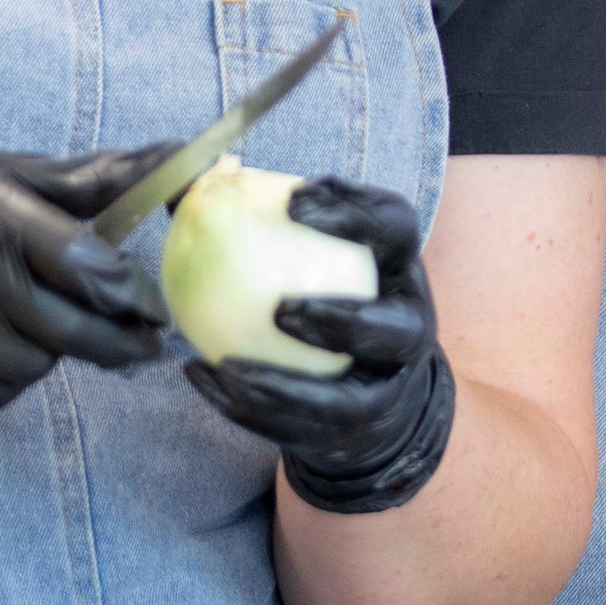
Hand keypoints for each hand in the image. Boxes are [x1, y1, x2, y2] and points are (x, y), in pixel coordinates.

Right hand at [0, 145, 176, 431]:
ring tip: (41, 330)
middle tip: (145, 347)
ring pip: (30, 367)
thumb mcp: (0, 173)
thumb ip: (85, 181)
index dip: (126, 290)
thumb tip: (173, 159)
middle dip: (117, 342)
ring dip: (51, 357)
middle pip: (66, 329)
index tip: (152, 304)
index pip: (80, 262)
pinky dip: (5, 382)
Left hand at [183, 178, 455, 514]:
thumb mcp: (318, 249)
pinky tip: (197, 375)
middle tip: (280, 310)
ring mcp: (384, 389)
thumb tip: (207, 172)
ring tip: (226, 364)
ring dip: (284, 385)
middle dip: (343, 322)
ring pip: (342, 400)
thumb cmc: (327, 290)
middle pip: (394, 330)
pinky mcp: (348, 431)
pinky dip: (245, 406)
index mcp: (398, 269)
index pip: (396, 228)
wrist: (368, 384)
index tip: (292, 200)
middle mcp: (408, 330)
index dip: (353, 212)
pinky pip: (295, 428)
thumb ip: (270, 212)